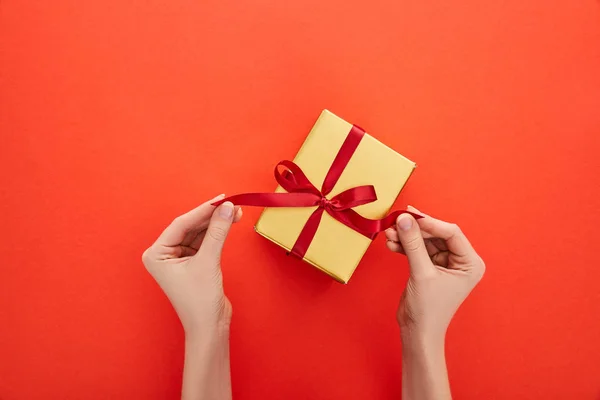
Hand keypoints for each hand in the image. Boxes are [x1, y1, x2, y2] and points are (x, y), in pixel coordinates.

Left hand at [142, 194, 241, 336]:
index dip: (203, 210)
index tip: (221, 199)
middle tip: (231, 204)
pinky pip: (205, 241)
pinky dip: (217, 233)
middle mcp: (164, 254)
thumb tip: (226, 208)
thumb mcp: (208, 262)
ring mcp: (179, 258)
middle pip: (190, 226)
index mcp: (156, 254)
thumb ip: (217, 232)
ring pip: (199, 232)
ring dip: (216, 223)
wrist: (209, 327)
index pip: (181, 224)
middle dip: (212, 216)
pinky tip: (229, 222)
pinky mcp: (193, 262)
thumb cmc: (199, 301)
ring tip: (234, 211)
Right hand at [385, 206, 484, 339]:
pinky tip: (391, 243)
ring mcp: (444, 263)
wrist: (418, 332)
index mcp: (470, 263)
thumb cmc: (429, 311)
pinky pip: (417, 249)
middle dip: (415, 229)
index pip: (451, 233)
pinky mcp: (430, 267)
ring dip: (406, 236)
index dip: (430, 223)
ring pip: (424, 241)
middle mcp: (460, 261)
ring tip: (389, 233)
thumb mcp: (422, 274)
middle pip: (436, 234)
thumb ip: (413, 244)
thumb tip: (404, 219)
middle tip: (396, 221)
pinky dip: (404, 245)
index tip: (410, 216)